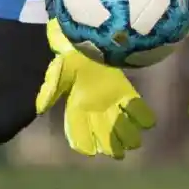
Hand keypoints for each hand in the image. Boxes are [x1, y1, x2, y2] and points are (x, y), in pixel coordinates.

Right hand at [35, 19, 155, 158]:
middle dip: (110, 143)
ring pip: (119, 122)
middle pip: (102, 131)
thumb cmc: (72, 53)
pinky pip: (134, 105)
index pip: (76, 129)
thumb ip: (51, 87)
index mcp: (75, 104)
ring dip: (127, 133)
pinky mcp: (124, 89)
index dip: (82, 141)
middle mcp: (93, 106)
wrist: (88, 35)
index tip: (90, 152)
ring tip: (135, 143)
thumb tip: (40, 107)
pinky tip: (148, 123)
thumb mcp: (59, 69)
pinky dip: (141, 115)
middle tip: (118, 154)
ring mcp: (110, 99)